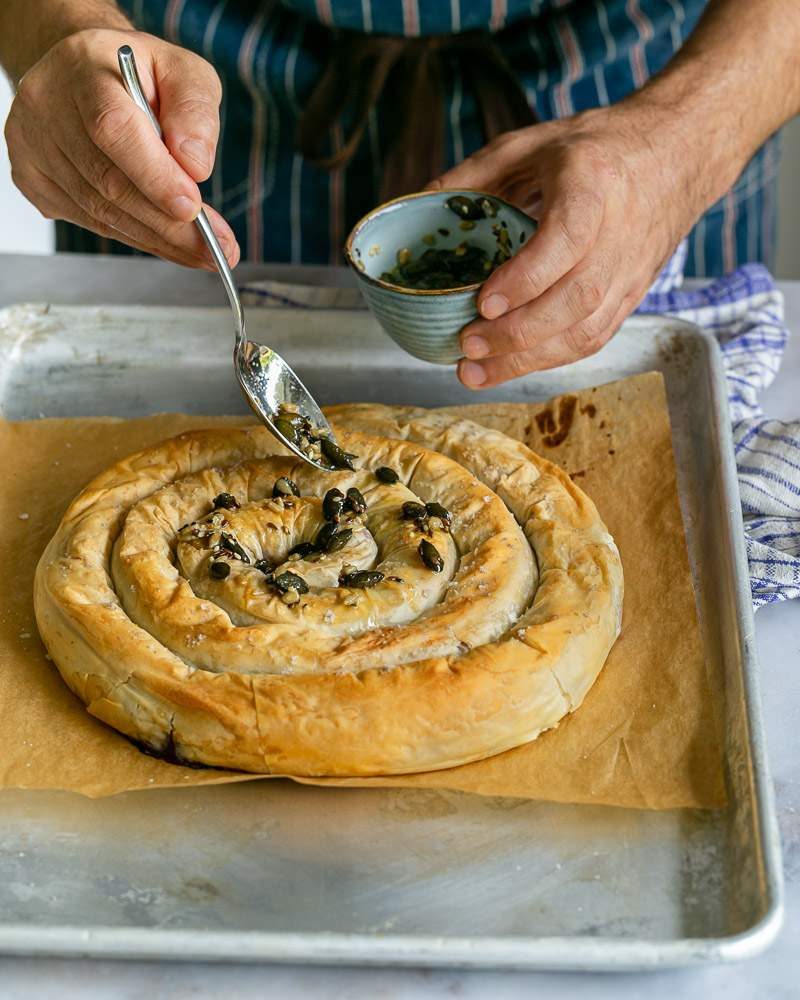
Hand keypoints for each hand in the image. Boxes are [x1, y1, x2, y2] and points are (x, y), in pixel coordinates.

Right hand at [4, 28, 238, 268]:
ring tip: (203, 251)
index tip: (192, 207)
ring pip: (100, 212)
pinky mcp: (33, 179)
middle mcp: (47, 106)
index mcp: (84, 68)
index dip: (154, 175)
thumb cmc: (139, 73)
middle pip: (108, 182)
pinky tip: (167, 241)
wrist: (86, 72)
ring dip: (158, 239)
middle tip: (216, 247)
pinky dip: (136, 237)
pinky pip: (91, 221)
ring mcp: (33, 146)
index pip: (113, 129)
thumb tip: (196, 166)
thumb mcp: (182, 70)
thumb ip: (195, 110)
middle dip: (169, 224)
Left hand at [428, 105, 697, 387]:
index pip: (568, 238)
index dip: (527, 277)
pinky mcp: (630, 297)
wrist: (675, 156)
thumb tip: (419, 202)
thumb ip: (476, 172)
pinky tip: (507, 366)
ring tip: (474, 370)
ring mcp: (630, 272)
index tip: (483, 302)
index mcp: (594, 183)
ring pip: (585, 331)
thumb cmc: (595, 149)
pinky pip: (591, 340)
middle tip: (466, 344)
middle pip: (576, 298)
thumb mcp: (532, 142)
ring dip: (527, 359)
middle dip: (517, 332)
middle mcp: (620, 232)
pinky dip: (547, 360)